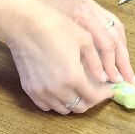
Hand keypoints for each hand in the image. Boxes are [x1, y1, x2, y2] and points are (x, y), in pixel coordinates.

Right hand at [3, 0, 116, 114]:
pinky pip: (47, 106)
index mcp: (74, 77)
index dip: (105, 94)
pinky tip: (61, 91)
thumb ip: (97, 62)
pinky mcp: (30, 90)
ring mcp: (42, 92)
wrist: (24, 24)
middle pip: (80, 107)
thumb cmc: (56, 27)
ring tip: (79, 90)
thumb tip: (105, 78)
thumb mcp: (84, 39)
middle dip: (92, 100)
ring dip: (75, 102)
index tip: (109, 89)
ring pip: (64, 109)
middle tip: (96, 89)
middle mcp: (58, 89)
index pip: (94, 97)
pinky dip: (57, 103)